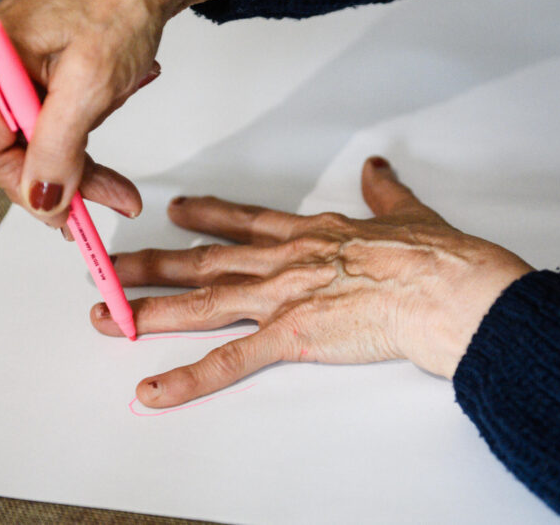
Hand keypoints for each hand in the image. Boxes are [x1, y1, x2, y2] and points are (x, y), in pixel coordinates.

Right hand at [0, 0, 246, 227]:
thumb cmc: (122, 5)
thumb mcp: (93, 84)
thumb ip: (60, 146)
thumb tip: (41, 200)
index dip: (26, 188)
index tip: (69, 213)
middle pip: (14, 149)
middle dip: (67, 175)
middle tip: (115, 196)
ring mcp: (12, 63)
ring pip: (41, 138)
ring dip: (86, 146)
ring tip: (121, 107)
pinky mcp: (37, 66)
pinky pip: (57, 116)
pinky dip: (91, 121)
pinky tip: (119, 92)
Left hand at [91, 157, 532, 407]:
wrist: (450, 287)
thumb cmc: (436, 257)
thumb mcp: (407, 212)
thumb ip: (385, 192)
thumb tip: (378, 169)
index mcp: (312, 234)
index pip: (247, 224)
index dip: (208, 217)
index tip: (179, 210)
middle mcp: (286, 261)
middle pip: (207, 261)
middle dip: (155, 263)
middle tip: (113, 265)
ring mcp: (285, 296)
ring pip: (203, 301)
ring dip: (151, 309)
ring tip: (109, 315)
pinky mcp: (293, 335)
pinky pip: (231, 360)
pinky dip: (189, 377)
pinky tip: (155, 389)